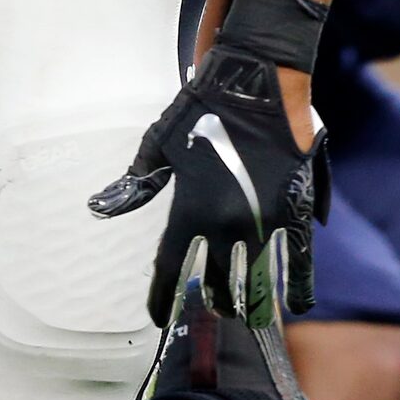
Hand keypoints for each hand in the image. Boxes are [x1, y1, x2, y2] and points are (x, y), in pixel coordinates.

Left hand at [90, 42, 329, 326]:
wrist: (253, 83)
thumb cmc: (201, 109)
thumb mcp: (158, 144)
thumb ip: (135, 184)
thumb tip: (99, 207)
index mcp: (188, 209)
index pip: (169, 268)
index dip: (161, 297)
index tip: (158, 317)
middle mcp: (225, 223)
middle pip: (216, 284)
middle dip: (211, 300)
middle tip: (209, 305)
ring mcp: (263, 220)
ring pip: (255, 281)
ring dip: (248, 303)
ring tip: (244, 314)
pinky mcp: (295, 210)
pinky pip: (300, 259)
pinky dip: (299, 285)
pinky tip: (296, 305)